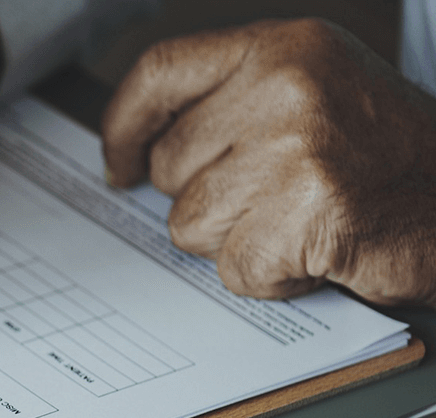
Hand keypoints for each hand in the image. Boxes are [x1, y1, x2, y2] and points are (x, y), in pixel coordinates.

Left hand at [103, 18, 435, 305]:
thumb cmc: (390, 159)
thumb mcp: (314, 94)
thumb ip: (231, 108)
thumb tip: (140, 154)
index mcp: (284, 49)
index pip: (161, 72)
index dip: (124, 124)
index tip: (118, 162)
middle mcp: (286, 87)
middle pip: (171, 164)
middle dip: (208, 198)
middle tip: (275, 198)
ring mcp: (295, 148)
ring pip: (191, 223)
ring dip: (238, 240)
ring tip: (302, 221)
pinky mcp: (304, 213)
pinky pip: (235, 267)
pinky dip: (271, 277)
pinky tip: (318, 250)